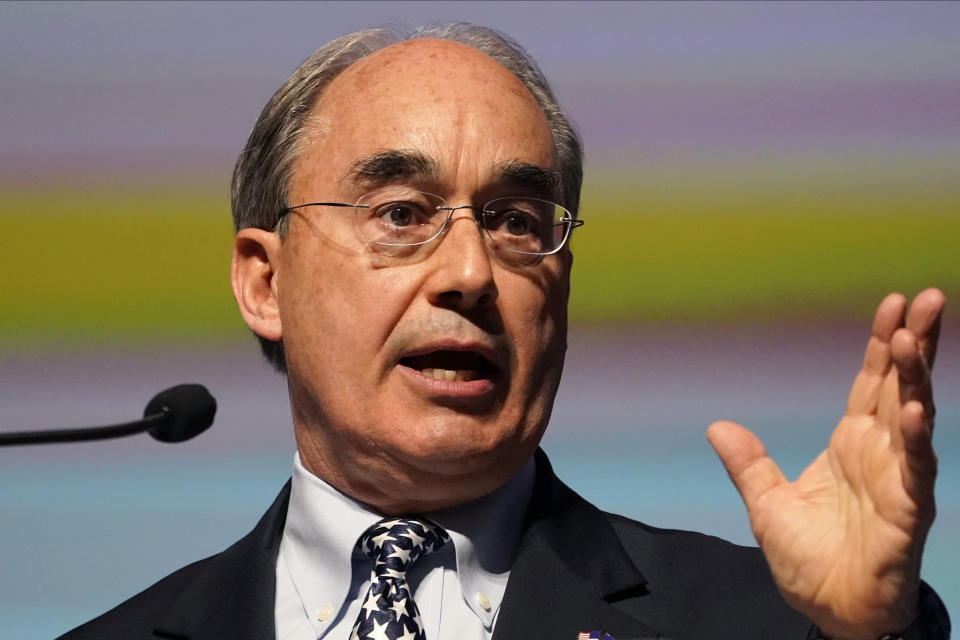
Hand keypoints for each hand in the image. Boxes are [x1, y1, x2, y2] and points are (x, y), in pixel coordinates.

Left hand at [707, 289, 944, 639]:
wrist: (831, 611)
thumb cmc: (809, 561)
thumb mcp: (767, 504)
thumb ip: (748, 463)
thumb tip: (717, 426)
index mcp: (851, 445)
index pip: (870, 382)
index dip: (881, 344)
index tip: (893, 303)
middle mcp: (880, 453)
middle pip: (900, 384)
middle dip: (915, 341)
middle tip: (928, 297)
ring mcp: (898, 478)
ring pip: (912, 415)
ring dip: (915, 376)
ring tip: (915, 334)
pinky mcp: (907, 510)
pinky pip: (914, 468)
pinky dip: (913, 438)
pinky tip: (911, 408)